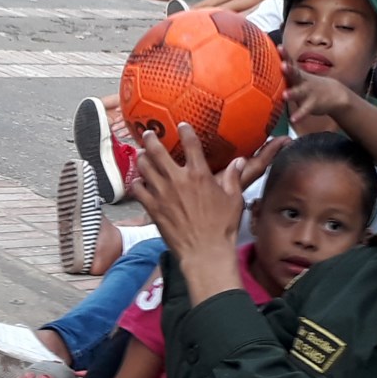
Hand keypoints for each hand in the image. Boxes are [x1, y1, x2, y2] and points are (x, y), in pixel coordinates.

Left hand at [132, 124, 246, 268]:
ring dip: (142, 158)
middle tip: (147, 133)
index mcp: (199, 174)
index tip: (181, 125)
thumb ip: (233, 178)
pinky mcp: (152, 208)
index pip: (190, 144)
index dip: (185, 131)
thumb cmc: (222, 227)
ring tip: (141, 154)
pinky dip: (137, 183)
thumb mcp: (234, 199)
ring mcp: (162, 193)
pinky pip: (138, 190)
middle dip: (151, 139)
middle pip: (158, 151)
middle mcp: (178, 180)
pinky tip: (139, 182)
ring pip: (144, 167)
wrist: (204, 252)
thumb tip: (239, 162)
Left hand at [280, 39, 354, 129]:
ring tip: (284, 95)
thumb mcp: (300, 75)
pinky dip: (299, 115)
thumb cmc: (310, 84)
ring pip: (299, 93)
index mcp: (298, 74)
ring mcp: (308, 93)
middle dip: (288, 70)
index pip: (291, 62)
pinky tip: (293, 119)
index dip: (285, 54)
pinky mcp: (312, 105)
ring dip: (292, 94)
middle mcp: (303, 81)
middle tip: (282, 65)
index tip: (279, 47)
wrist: (335, 94)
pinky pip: (304, 110)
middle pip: (295, 74)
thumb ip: (286, 70)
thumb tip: (267, 63)